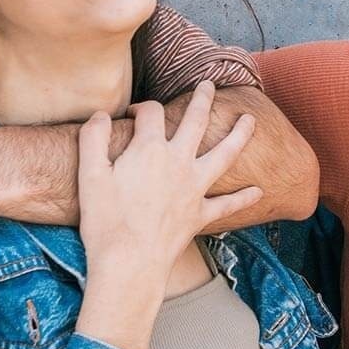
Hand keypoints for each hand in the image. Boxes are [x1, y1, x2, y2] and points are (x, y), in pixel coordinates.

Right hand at [74, 83, 259, 348]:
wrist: (129, 263)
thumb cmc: (105, 221)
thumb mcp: (89, 175)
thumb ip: (93, 138)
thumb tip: (99, 114)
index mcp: (150, 149)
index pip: (151, 113)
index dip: (141, 107)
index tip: (133, 114)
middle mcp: (179, 162)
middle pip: (196, 121)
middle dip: (202, 99)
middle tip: (207, 85)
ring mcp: (194, 188)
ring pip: (224, 154)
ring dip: (239, 134)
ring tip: (251, 120)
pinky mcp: (200, 214)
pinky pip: (227, 204)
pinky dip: (243, 197)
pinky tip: (259, 191)